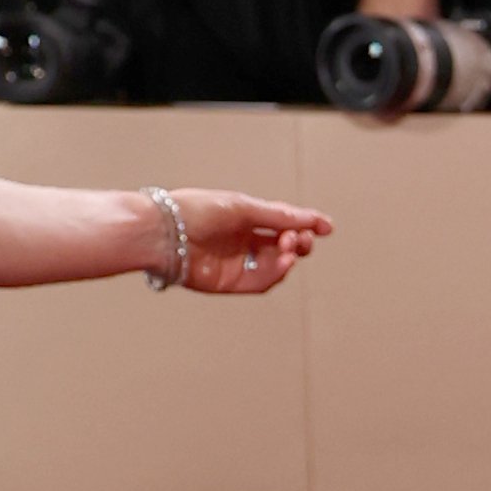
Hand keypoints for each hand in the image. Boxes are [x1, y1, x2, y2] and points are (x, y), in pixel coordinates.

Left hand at [149, 191, 333, 294]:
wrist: (163, 233)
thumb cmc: (196, 211)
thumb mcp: (242, 207)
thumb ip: (277, 216)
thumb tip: (310, 221)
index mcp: (244, 216)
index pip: (283, 221)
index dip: (306, 224)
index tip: (327, 227)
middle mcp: (243, 239)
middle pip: (283, 245)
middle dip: (299, 241)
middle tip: (300, 239)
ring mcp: (237, 262)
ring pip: (276, 265)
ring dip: (289, 257)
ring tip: (288, 250)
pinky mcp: (230, 283)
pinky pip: (262, 282)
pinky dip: (277, 274)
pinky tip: (282, 263)